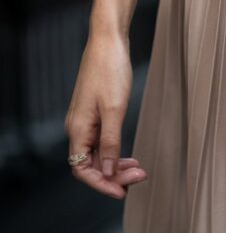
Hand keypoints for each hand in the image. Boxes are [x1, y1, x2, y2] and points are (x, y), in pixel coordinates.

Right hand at [64, 32, 147, 198]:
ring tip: (138, 170)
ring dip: (116, 165)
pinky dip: (116, 151)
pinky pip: (102, 141)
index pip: (82, 170)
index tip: (123, 192)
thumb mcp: (114, 109)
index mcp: (78, 129)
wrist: (109, 41)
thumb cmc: (110, 71)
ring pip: (97, 154)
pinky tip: (129, 156)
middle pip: (90, 164)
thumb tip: (107, 172)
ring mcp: (85, 120)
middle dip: (114, 175)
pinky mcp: (94, 112)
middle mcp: (77, 127)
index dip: (101, 184)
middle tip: (140, 177)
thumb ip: (111, 143)